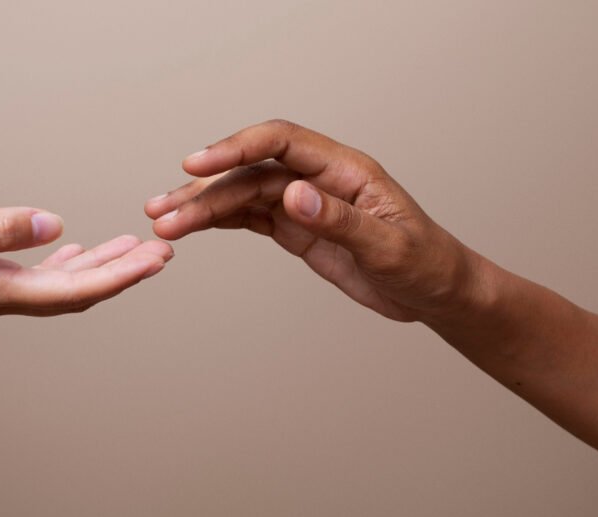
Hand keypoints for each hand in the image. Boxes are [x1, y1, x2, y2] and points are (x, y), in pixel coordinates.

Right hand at [0, 191, 172, 318]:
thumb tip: (57, 227)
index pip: (70, 291)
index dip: (118, 277)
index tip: (155, 260)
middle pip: (72, 293)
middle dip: (120, 274)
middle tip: (162, 252)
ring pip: (55, 286)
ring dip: (97, 268)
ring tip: (134, 249)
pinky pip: (32, 277)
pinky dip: (62, 264)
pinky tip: (76, 249)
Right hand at [144, 119, 481, 322]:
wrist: (435, 293)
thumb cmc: (426, 264)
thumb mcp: (389, 247)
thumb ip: (340, 219)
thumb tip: (293, 194)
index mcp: (345, 170)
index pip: (280, 143)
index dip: (236, 147)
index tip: (197, 165)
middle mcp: (318, 179)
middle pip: (249, 172)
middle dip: (204, 190)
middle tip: (163, 210)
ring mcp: (304, 203)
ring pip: (242, 195)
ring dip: (201, 207)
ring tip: (162, 222)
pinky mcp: (297, 228)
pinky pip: (249, 217)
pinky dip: (218, 220)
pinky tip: (190, 226)